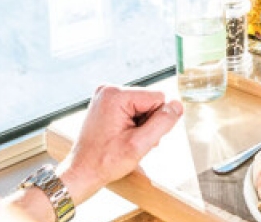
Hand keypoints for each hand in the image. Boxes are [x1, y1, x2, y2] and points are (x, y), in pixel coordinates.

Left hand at [57, 85, 183, 202]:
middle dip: (147, 123)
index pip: (158, 98)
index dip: (156, 121)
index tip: (139, 137)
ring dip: (140, 124)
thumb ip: (162, 123)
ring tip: (126, 140)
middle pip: (149, 101)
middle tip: (132, 141)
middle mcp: (109, 89)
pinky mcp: (105, 103)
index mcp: (116, 95)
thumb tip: (178, 105)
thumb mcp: (139, 145)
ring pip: (142, 106)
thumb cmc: (105, 161)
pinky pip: (132, 108)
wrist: (82, 172)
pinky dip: (132, 123)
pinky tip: (122, 136)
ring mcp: (105, 95)